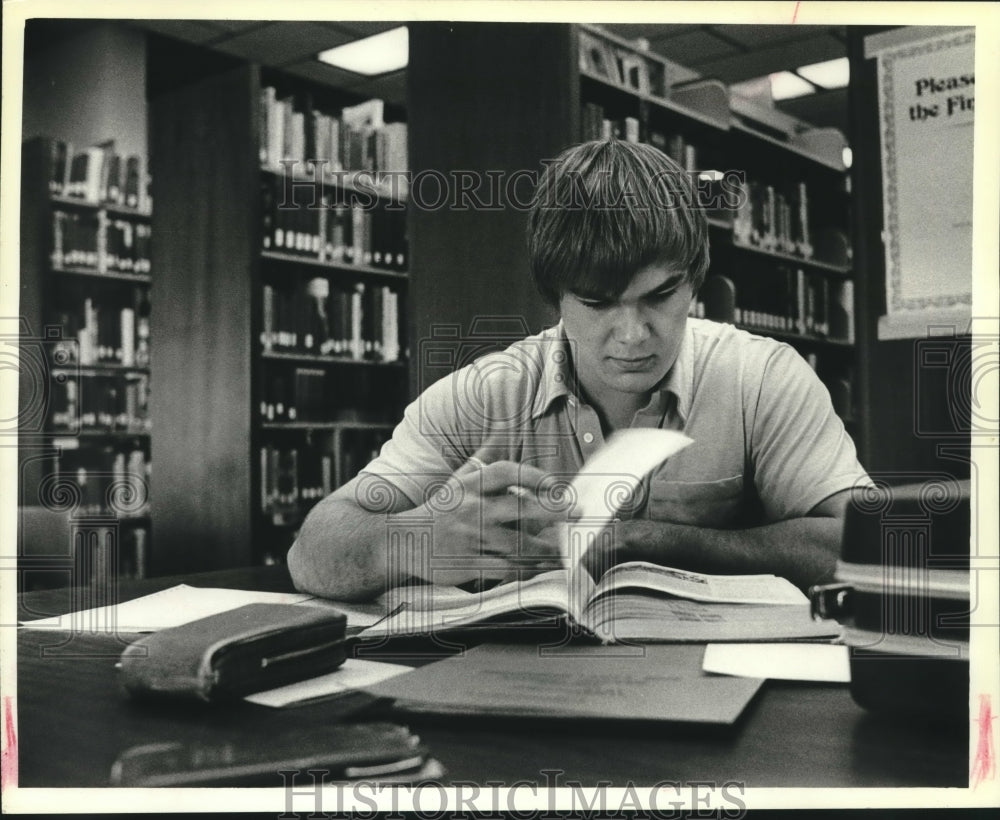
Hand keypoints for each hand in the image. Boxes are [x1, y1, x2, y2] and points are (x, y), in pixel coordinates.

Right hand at [410, 459, 564, 586]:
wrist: (402, 541)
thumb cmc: (440, 509)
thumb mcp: (457, 480)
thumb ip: (483, 459)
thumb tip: (502, 429)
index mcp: (469, 485)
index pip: (504, 473)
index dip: (532, 476)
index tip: (556, 484)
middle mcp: (471, 509)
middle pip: (519, 508)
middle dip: (552, 511)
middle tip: (577, 512)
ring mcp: (469, 538)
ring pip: (517, 544)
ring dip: (546, 548)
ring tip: (567, 549)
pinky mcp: (466, 564)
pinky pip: (504, 568)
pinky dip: (526, 569)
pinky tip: (541, 568)